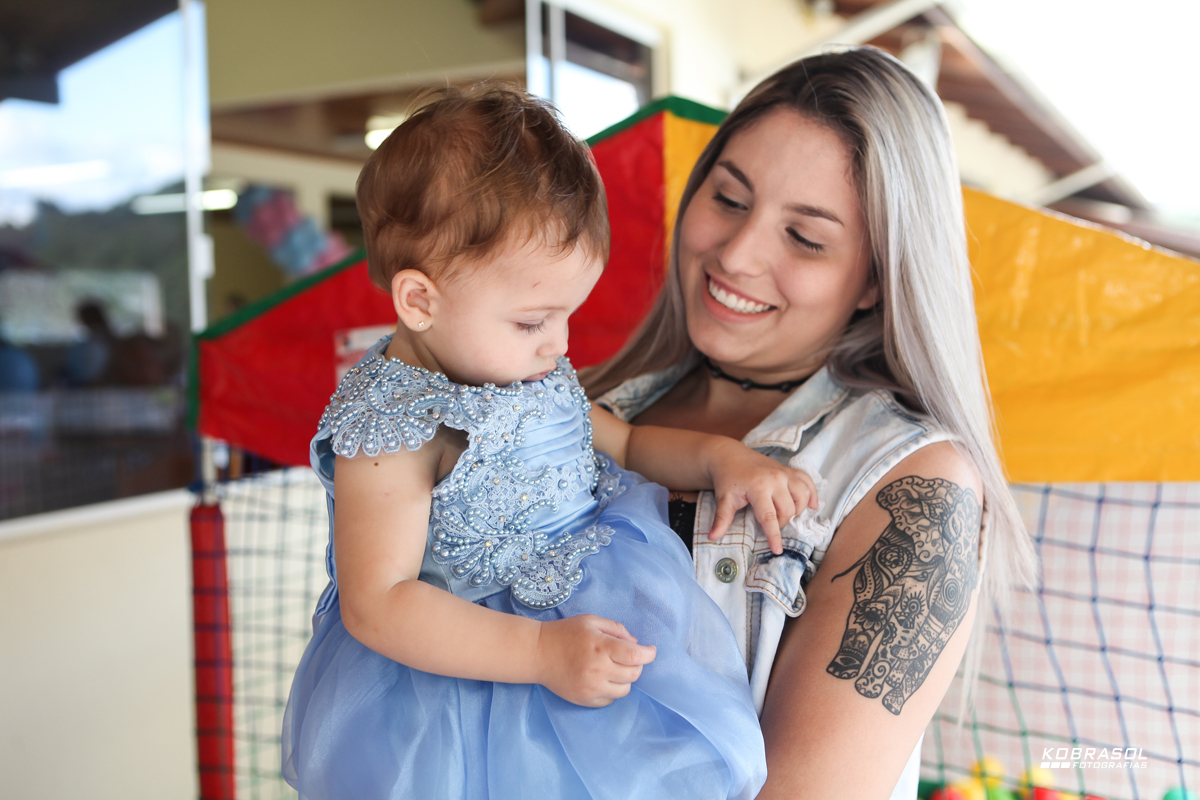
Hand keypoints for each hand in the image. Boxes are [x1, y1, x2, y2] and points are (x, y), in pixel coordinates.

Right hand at [534, 615, 656, 706]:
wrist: (537, 653)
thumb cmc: (565, 633)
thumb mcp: (591, 621)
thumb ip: (616, 629)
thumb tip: (636, 643)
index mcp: (601, 647)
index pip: (635, 656)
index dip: (648, 654)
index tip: (650, 651)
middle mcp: (598, 670)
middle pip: (634, 674)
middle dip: (636, 665)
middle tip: (627, 657)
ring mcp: (591, 688)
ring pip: (624, 690)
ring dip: (625, 679)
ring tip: (613, 668)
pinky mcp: (584, 700)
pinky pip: (610, 700)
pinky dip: (611, 690)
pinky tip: (602, 679)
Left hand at [706, 440, 817, 554]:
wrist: (730, 456)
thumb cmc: (727, 479)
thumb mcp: (724, 499)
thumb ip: (722, 519)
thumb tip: (713, 537)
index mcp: (758, 486)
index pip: (770, 517)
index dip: (774, 535)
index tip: (777, 550)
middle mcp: (775, 478)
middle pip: (788, 510)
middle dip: (781, 523)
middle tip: (770, 524)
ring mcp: (784, 473)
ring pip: (802, 497)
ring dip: (797, 510)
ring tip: (785, 514)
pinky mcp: (789, 470)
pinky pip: (807, 482)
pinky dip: (812, 494)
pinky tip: (812, 505)